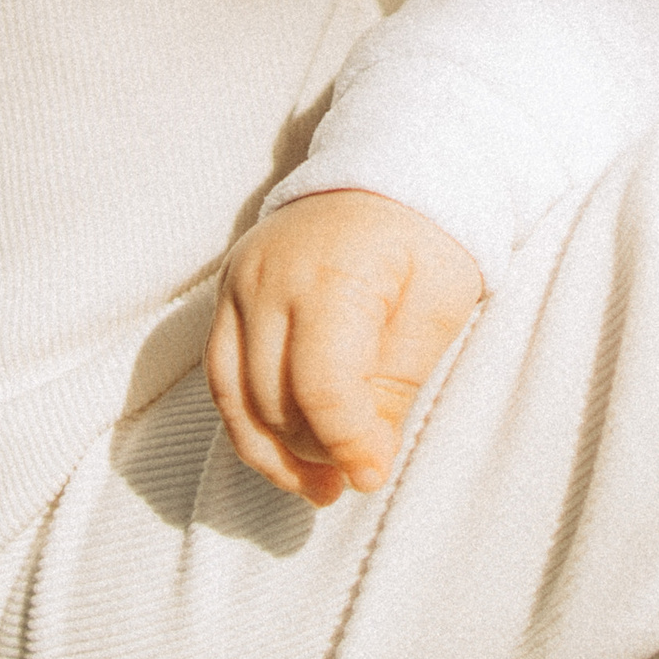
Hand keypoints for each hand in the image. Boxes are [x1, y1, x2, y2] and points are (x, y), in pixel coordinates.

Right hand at [206, 190, 484, 505]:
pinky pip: (222, 378)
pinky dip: (250, 423)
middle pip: (274, 399)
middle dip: (315, 453)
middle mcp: (270, 278)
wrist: (389, 172)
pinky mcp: (226, 294)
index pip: (321, 385)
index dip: (345, 443)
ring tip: (321, 485)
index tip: (372, 476)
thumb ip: (395, 386)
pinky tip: (289, 452)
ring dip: (275, 454)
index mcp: (333, 274)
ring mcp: (239, 284)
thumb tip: (364, 465)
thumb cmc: (426, 240)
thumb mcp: (436, 308)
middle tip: (355, 476)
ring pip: (236, 399)